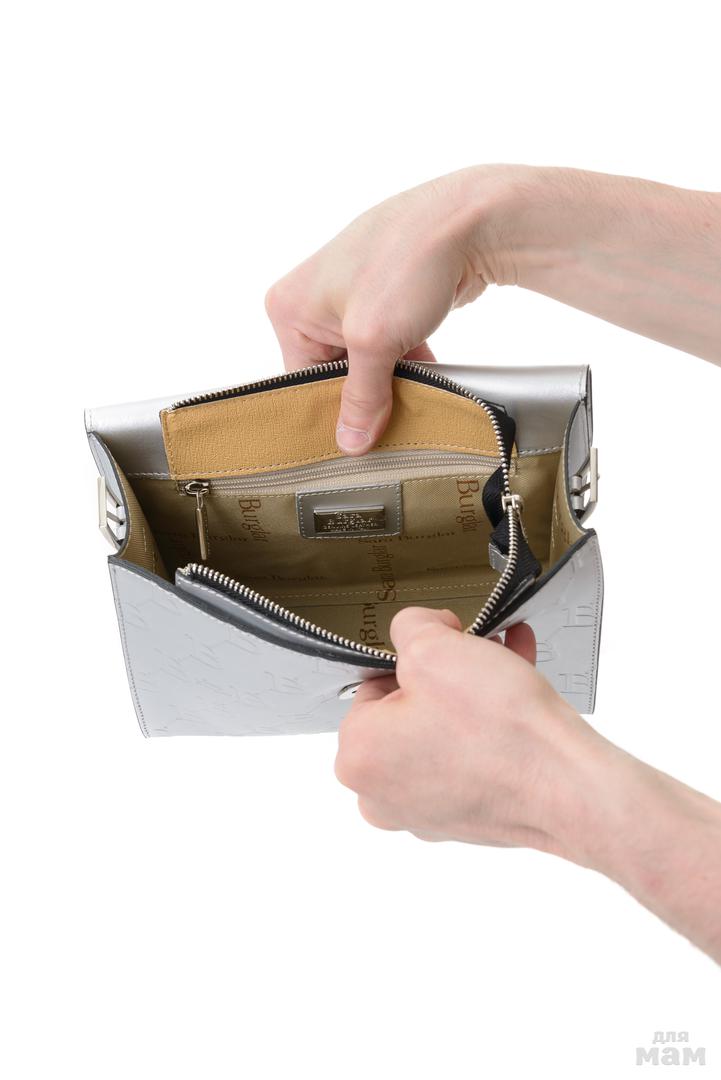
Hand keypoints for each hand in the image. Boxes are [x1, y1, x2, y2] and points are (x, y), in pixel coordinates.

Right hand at [266, 167, 720, 454]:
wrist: (471, 219)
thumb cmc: (408, 260)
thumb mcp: (375, 341)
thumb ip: (361, 397)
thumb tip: (350, 440)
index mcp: (288, 306)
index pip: (301, 381)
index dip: (332, 412)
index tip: (357, 441)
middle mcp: (312, 298)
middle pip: (333, 373)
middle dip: (365, 395)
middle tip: (388, 423)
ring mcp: (351, 294)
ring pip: (365, 361)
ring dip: (390, 381)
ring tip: (413, 400)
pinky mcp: (386, 295)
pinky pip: (388, 344)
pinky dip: (407, 362)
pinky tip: (427, 379)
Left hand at [335, 607, 720, 962]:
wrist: (569, 789)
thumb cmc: (500, 730)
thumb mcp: (436, 648)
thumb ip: (411, 626)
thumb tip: (415, 630)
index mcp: (357, 756)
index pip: (374, 683)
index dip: (415, 654)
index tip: (447, 644)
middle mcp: (381, 795)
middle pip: (410, 709)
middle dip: (449, 673)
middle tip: (479, 650)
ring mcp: (425, 813)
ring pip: (443, 731)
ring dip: (475, 692)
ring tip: (508, 658)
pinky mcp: (467, 820)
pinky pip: (470, 758)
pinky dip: (491, 725)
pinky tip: (522, 686)